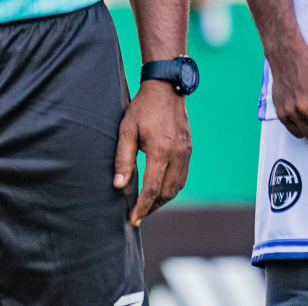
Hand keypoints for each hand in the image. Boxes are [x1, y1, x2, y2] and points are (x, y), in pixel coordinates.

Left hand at [114, 80, 191, 224]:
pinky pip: (183, 176)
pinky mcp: (188, 149)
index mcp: (160, 151)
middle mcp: (177, 154)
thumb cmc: (143, 108)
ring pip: (177, 186)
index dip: (142, 207)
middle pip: (167, 192)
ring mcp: (186, 152)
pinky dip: (172, 187)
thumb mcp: (127, 130)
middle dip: (152, 207)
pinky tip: (160, 188)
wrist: (167, 88)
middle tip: (138, 215)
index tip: (132, 219)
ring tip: (147, 205)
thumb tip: (119, 185)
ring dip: (163, 199)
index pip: (152, 188)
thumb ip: (123, 159)